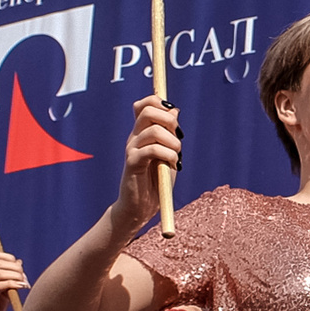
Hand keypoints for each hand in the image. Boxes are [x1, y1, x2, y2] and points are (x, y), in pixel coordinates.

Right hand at [112, 95, 181, 231]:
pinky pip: (151, 150)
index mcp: (142, 133)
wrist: (140, 208)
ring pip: (152, 130)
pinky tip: (173, 165)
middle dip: (168, 119)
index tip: (173, 116)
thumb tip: (174, 110)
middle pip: (147, 110)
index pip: (144, 104)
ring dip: (172, 142)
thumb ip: (171, 133)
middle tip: (178, 136)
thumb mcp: (168, 154)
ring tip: (176, 157)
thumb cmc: (156, 182)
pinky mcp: (132, 163)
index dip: (159, 101)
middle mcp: (135, 137)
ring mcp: (132, 149)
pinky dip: (167, 155)